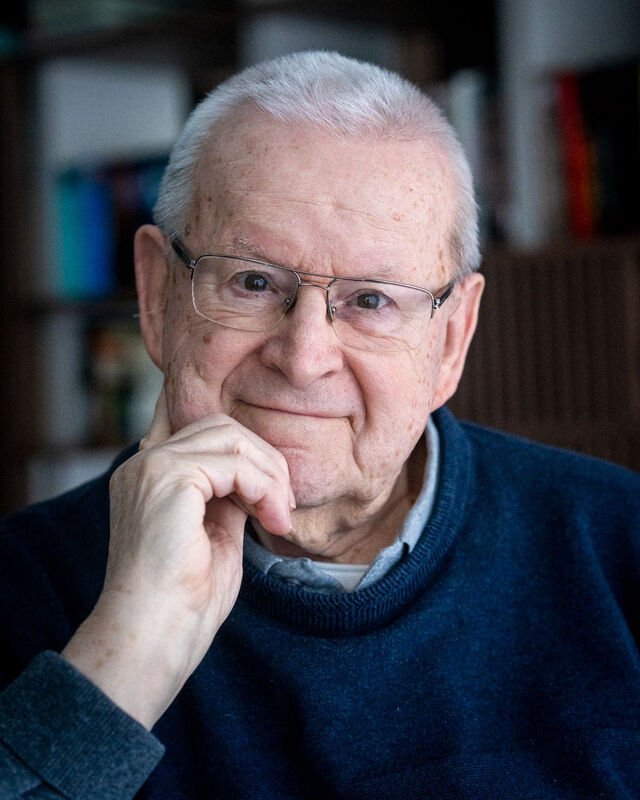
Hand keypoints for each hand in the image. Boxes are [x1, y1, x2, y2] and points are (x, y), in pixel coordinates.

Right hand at [62, 386, 293, 728]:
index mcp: (150, 476)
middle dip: (265, 460)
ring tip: (280, 516)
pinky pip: (235, 462)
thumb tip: (259, 477)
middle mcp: (144, 463)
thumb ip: (228, 498)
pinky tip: (272, 520)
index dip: (246, 451)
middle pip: (223, 427)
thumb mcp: (215, 534)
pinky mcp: (168, 477)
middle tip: (284, 506)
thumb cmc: (185, 601)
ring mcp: (153, 466)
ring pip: (231, 436)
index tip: (274, 495)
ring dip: (269, 474)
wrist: (154, 638)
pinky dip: (264, 487)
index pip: (206, 432)